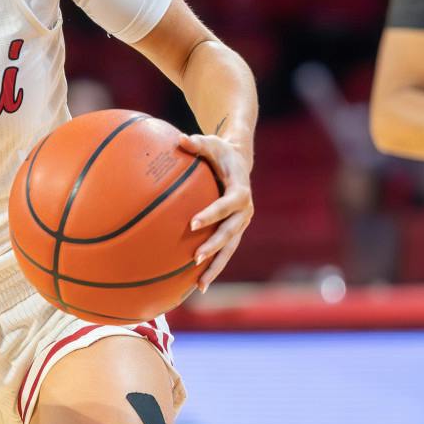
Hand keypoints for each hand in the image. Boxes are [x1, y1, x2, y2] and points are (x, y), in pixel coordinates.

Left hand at [179, 133, 253, 290]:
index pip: (227, 205)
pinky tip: (197, 284)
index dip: (212, 214)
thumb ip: (196, 143)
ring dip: (215, 267)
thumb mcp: (211, 143)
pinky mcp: (234, 232)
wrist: (240, 162)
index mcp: (240, 191)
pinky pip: (224, 252)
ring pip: (229, 249)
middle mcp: (244, 211)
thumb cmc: (220, 152)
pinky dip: (213, 267)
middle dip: (214, 246)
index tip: (193, 223)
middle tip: (196, 257)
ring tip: (199, 285)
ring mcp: (240, 224)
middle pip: (230, 233)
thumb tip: (179, 139)